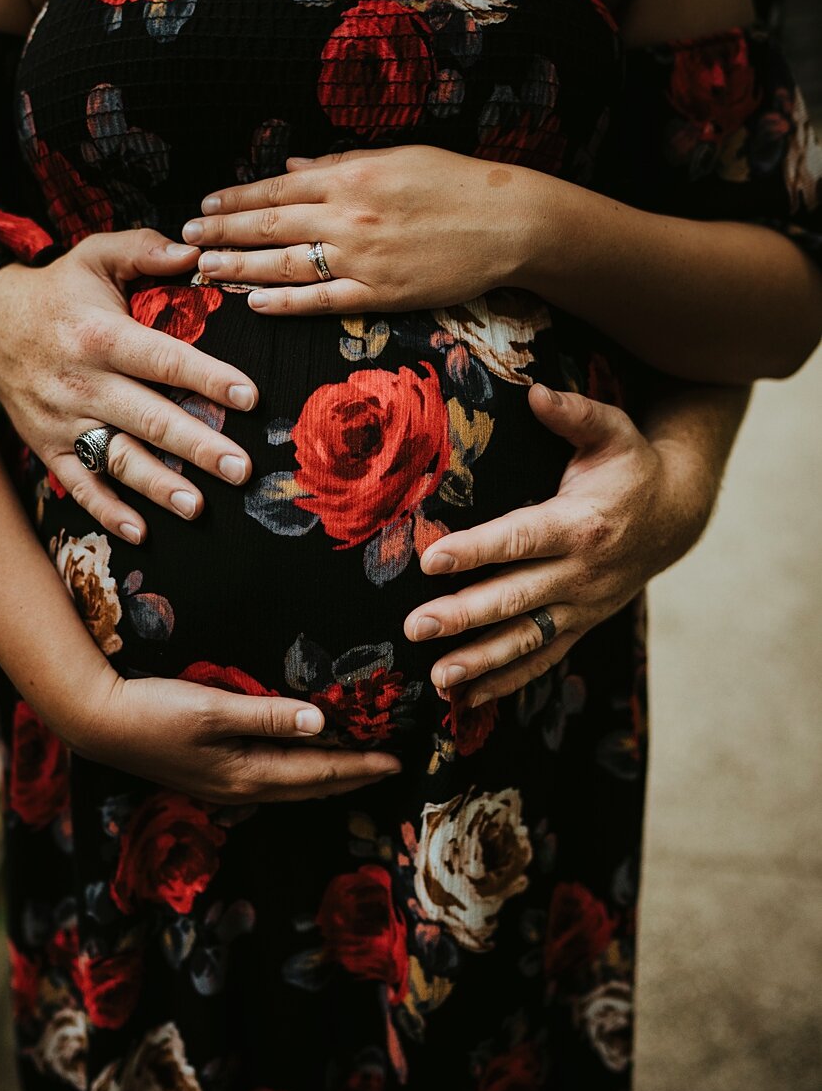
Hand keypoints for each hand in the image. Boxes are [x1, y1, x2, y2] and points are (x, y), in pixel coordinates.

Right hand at [0, 229, 260, 543]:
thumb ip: (145, 249)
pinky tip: (141, 532)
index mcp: (101, 334)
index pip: (164, 358)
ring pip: (117, 458)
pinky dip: (107, 511)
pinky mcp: (49, 446)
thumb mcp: (95, 255)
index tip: (250, 397)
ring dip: (158, 486)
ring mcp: (64, 419)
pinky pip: (79, 484)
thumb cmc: (58, 290)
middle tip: (242, 469)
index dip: (208, 378)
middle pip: (149, 418)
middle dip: (198, 446)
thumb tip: (198, 252)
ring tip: (198, 507)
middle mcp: (83, 381)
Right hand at [65, 665, 400, 803]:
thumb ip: (268, 716)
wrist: (98, 723)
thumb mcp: (214, 708)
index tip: (394, 760)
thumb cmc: (154, 711)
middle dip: (350, 778)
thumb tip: (321, 724)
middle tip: (387, 767)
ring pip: (290, 786)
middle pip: (309, 786)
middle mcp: (240, 787)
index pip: (318, 771)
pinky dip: (296, 774)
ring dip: (325, 779)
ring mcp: (223, 786)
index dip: (358, 765)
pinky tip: (298, 765)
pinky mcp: (208, 776)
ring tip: (355, 769)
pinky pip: (269, 781)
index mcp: (247, 773)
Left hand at [182, 145, 541, 313]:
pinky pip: (322, 300)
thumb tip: (290, 167)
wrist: (509, 222)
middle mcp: (349, 214)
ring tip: (204, 270)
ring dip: (239, 267)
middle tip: (184, 240)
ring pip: (285, 263)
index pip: (277, 187)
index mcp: (352, 175)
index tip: (203, 205)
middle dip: (221, 232)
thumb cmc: (456, 183)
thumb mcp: (397, 157)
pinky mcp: (382, 293)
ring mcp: (363, 257)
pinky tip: (253, 302)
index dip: (234, 198)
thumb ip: (340, 163)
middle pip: (269, 224)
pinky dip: (285, 302)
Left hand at [408, 383, 716, 704]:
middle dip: (463, 616)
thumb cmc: (630, 468)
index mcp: (580, 524)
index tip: (431, 559)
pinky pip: (541, 659)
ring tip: (438, 678)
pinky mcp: (580, 626)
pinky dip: (506, 682)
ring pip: (527, 640)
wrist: (676, 516)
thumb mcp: (612, 431)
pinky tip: (465, 699)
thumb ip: (574, 414)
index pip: (519, 539)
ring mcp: (581, 607)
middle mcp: (581, 573)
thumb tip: (535, 391)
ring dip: (481, 662)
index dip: (476, 550)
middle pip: (515, 599)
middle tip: (415, 626)